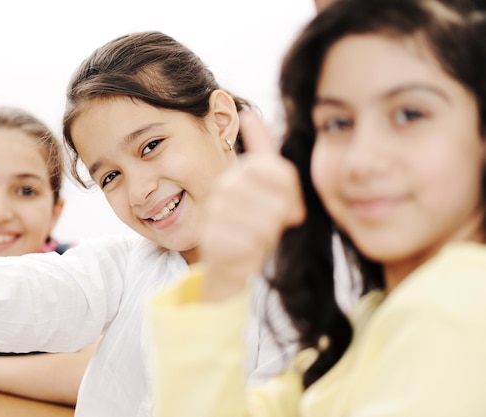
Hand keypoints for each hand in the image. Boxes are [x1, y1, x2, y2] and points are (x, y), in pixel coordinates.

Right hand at [199, 112, 305, 300]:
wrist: (230, 263)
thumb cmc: (255, 226)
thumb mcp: (270, 195)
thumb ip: (271, 167)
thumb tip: (249, 122)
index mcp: (240, 171)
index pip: (277, 169)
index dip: (291, 192)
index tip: (291, 210)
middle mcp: (225, 185)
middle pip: (276, 197)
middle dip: (282, 216)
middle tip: (273, 227)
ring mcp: (216, 210)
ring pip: (266, 221)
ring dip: (268, 235)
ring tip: (255, 237)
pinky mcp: (212, 235)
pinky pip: (253, 241)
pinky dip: (255, 250)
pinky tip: (244, 250)